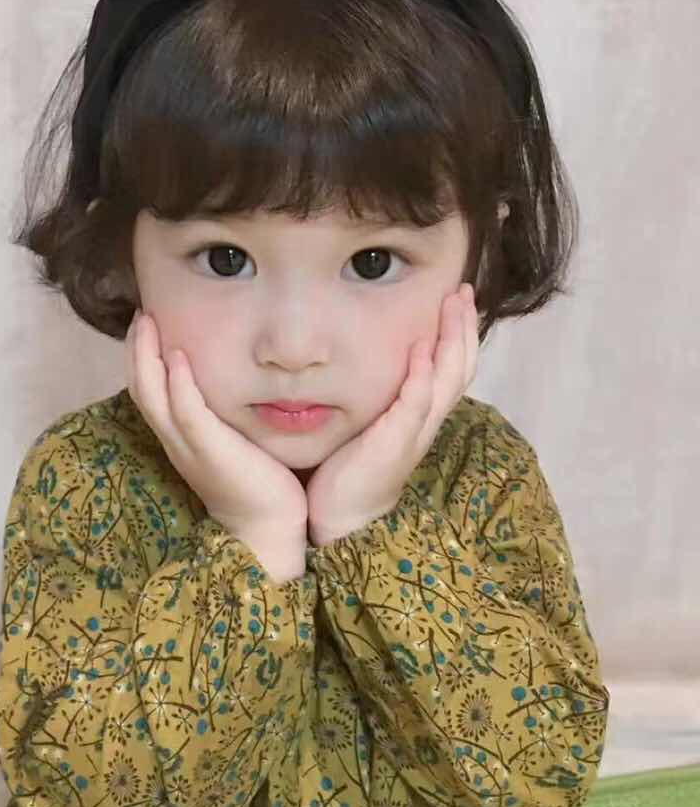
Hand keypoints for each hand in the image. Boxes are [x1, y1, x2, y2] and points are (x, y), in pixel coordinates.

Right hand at [124, 309, 307, 534]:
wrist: (267, 528)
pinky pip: (186, 413)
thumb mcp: (231, 439)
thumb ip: (222, 412)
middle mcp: (174, 440)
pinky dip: (180, 383)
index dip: (140, 356)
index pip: (148, 390)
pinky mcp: (210, 451)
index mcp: (177, 436)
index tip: (144, 322)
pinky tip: (181, 356)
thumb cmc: (256, 482)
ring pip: (153, 396)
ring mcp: (188, 446)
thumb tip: (233, 376)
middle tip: (141, 312)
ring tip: (148, 322)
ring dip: (147, 356)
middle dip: (136, 348)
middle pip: (141, 387)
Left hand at [306, 283, 479, 546]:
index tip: (458, 298)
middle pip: (459, 367)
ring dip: (453, 341)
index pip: (450, 366)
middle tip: (464, 290)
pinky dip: (420, 376)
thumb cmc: (352, 468)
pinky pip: (414, 405)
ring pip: (446, 379)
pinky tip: (419, 350)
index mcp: (421, 415)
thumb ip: (380, 395)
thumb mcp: (371, 422)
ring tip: (454, 306)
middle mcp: (426, 421)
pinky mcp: (395, 444)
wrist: (342, 516)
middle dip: (463, 327)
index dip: (460, 333)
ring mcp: (415, 433)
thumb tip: (375, 360)